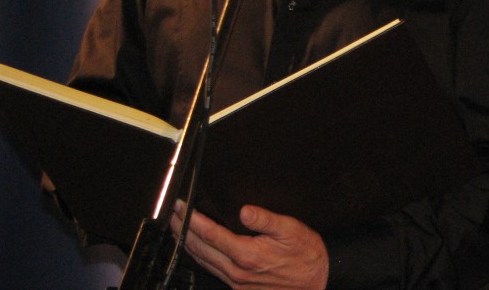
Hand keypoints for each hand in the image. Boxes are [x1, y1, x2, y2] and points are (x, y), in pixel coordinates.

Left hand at [172, 200, 329, 288]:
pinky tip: (198, 249)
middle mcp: (237, 271)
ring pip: (202, 262)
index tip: (181, 206)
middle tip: (173, 213)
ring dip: (188, 243)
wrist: (315, 282)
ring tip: (178, 228)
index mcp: (247, 254)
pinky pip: (212, 271)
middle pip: (200, 249)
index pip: (210, 234)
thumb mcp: (291, 230)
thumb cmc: (306, 255)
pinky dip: (200, 257)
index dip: (192, 219)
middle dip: (182, 230)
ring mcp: (236, 282)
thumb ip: (266, 219)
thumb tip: (244, 210)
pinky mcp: (239, 288)